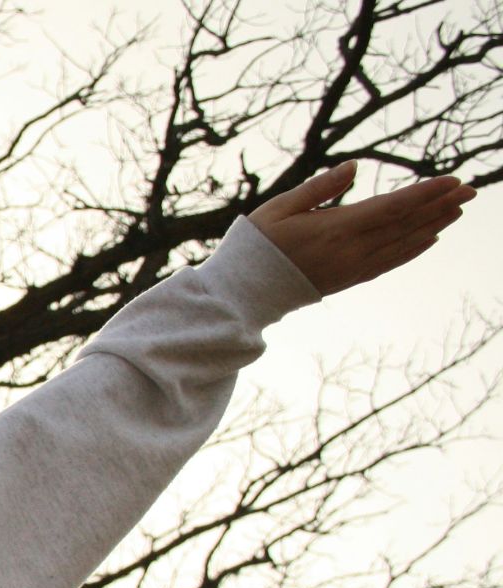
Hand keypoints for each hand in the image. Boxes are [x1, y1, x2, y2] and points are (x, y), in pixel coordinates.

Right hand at [249, 161, 476, 295]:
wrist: (244, 293)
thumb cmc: (256, 245)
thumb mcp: (280, 207)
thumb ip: (320, 187)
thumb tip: (354, 167)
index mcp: (336, 228)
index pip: (393, 207)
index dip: (426, 193)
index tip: (454, 181)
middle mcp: (352, 250)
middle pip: (407, 224)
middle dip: (440, 206)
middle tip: (470, 190)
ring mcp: (353, 267)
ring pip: (404, 243)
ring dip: (433, 225)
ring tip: (457, 209)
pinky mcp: (350, 278)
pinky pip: (391, 262)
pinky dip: (414, 248)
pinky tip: (429, 238)